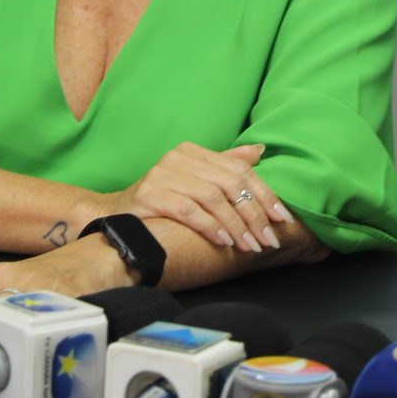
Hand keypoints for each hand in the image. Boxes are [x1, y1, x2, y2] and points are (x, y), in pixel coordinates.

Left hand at [0, 238, 126, 349]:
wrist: (102, 255)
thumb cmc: (54, 270)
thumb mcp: (7, 278)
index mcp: (3, 276)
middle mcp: (20, 282)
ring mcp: (46, 293)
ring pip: (17, 312)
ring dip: (0, 333)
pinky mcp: (72, 303)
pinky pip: (54, 321)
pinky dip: (42, 336)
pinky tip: (36, 349)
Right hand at [89, 141, 290, 253]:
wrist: (115, 218)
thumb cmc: (160, 202)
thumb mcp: (194, 181)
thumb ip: (225, 166)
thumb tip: (259, 151)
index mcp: (192, 151)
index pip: (239, 170)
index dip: (264, 194)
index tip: (281, 219)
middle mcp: (178, 158)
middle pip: (229, 184)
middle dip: (254, 215)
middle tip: (268, 240)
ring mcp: (163, 174)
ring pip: (213, 199)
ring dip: (236, 226)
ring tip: (250, 246)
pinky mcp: (151, 194)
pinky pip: (190, 211)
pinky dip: (211, 228)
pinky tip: (224, 242)